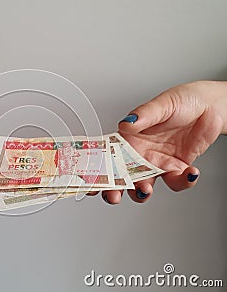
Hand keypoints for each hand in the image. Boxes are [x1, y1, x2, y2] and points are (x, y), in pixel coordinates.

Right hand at [103, 80, 226, 203]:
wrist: (209, 107)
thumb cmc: (182, 102)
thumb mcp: (162, 104)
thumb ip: (144, 115)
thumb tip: (127, 123)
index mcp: (129, 139)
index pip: (106, 156)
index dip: (95, 170)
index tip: (88, 181)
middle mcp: (139, 155)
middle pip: (120, 178)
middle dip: (113, 190)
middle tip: (113, 195)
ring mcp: (157, 164)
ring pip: (143, 186)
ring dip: (141, 193)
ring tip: (145, 189)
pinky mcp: (177, 169)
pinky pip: (176, 182)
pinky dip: (183, 181)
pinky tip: (188, 173)